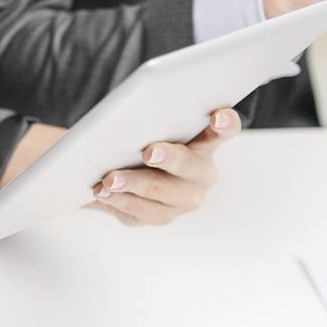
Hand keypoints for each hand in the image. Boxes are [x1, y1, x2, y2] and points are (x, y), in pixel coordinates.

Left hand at [90, 108, 239, 225]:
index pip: (225, 130)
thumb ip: (152, 115)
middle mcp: (201, 173)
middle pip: (187, 165)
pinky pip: (139, 213)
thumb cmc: (147, 134)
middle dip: (168, 158)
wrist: (131, 166)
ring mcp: (183, 199)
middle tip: (148, 152)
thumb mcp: (154, 122)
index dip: (224, 123)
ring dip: (133, 186)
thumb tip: (128, 111)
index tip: (217, 116)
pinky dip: (118, 202)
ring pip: (160, 193)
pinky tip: (101, 193)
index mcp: (206, 141)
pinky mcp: (160, 215)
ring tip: (109, 180)